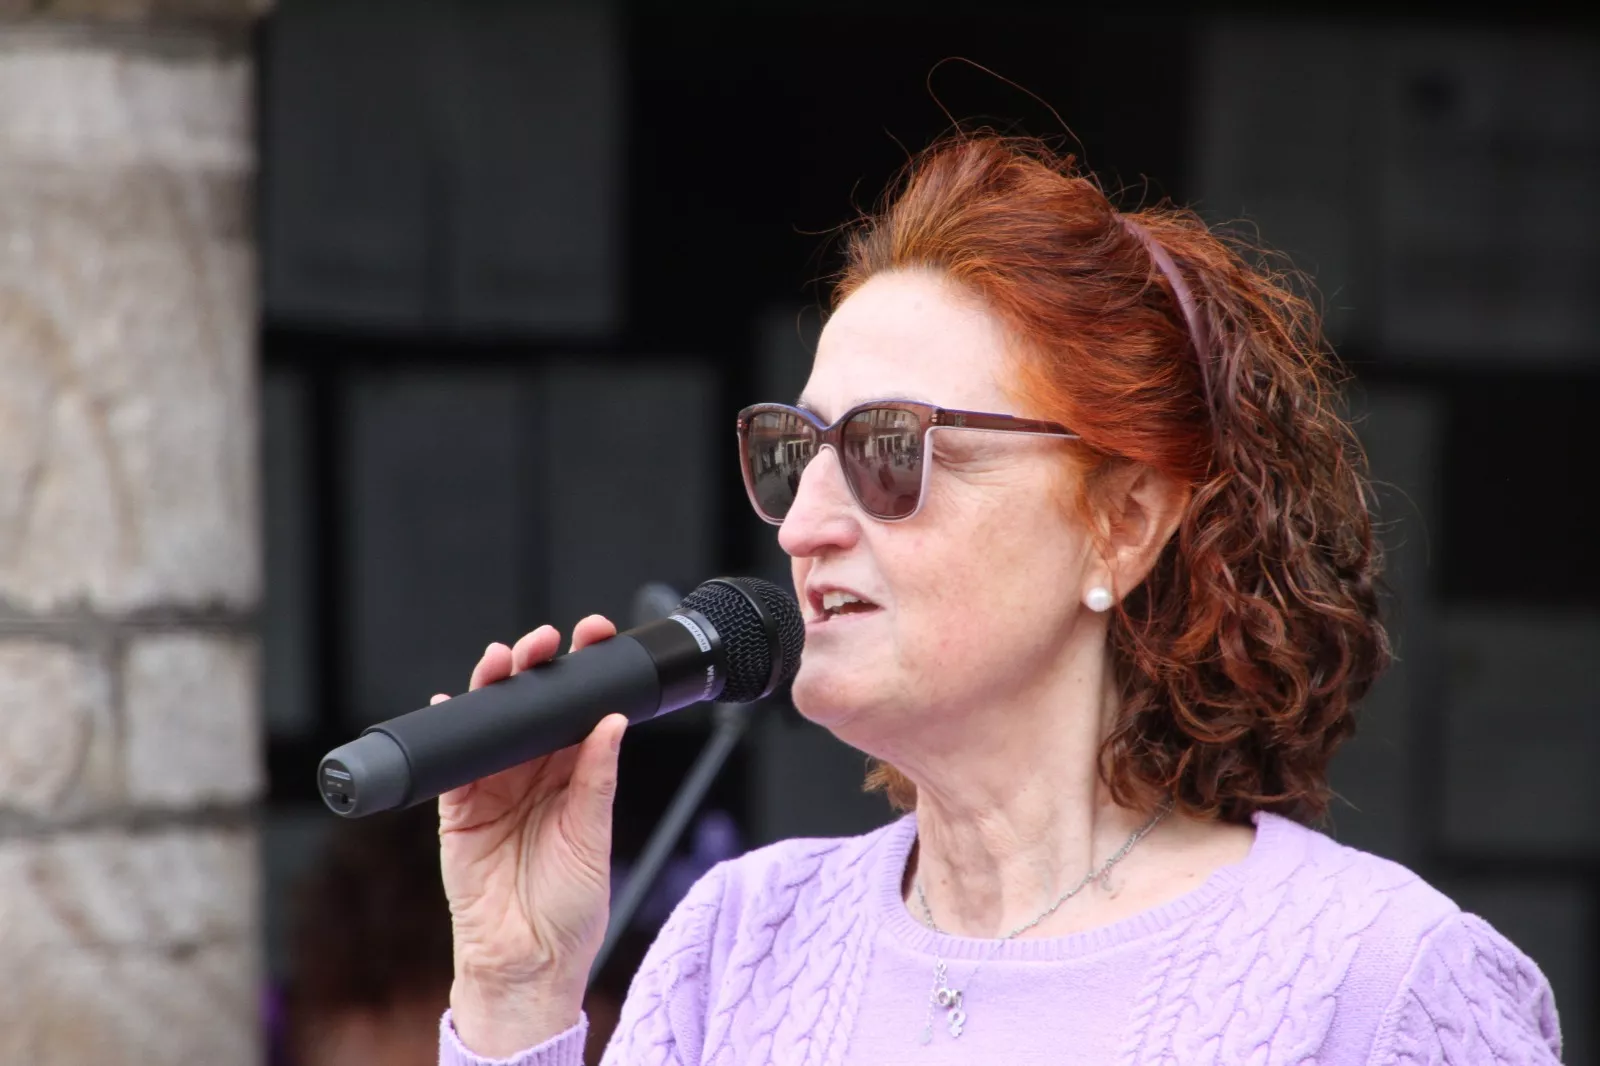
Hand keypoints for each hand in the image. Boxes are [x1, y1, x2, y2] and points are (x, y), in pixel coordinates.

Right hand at [435, 616, 627, 1056]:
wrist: (529, 963)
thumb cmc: (570, 909)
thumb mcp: (592, 836)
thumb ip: (596, 778)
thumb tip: (612, 721)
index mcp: (574, 774)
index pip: (578, 709)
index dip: (584, 671)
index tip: (596, 636)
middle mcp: (534, 773)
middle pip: (532, 705)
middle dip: (536, 665)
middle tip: (545, 641)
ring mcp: (494, 788)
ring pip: (490, 722)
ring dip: (493, 686)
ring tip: (502, 661)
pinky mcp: (458, 809)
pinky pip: (451, 761)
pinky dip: (448, 730)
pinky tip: (449, 702)